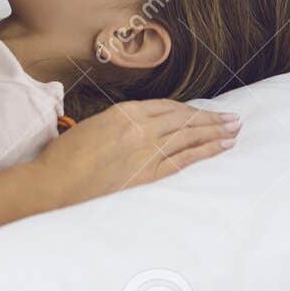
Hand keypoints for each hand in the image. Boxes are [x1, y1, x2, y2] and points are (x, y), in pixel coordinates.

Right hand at [30, 100, 240, 206]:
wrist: (54, 184)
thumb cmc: (65, 157)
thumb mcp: (93, 127)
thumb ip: (118, 125)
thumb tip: (134, 131)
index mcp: (125, 111)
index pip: (167, 107)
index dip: (188, 110)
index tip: (202, 113)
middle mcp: (140, 126)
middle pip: (184, 119)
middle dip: (211, 118)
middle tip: (232, 118)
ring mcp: (146, 150)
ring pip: (190, 135)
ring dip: (215, 131)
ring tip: (234, 129)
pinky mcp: (148, 174)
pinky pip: (184, 159)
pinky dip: (206, 151)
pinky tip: (221, 147)